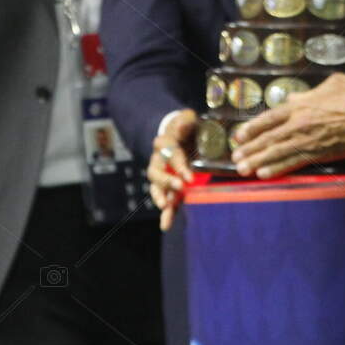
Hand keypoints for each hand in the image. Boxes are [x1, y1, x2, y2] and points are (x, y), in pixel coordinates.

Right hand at [147, 109, 197, 230]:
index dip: (178, 164)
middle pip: (156, 172)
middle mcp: (159, 160)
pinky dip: (166, 213)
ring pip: (157, 188)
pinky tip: (166, 225)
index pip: (169, 153)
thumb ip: (185, 120)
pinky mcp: (169, 187)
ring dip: (161, 197)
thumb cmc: (186, 127)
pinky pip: (166, 199)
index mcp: (164, 143)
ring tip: (164, 207)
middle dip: (166, 181)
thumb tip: (183, 124)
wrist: (181, 136)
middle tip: (179, 187)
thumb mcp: (187, 119)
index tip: (188, 176)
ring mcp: (162, 175)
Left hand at [230, 73, 344, 178]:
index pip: (269, 118)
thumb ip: (307, 94)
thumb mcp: (328, 84)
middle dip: (250, 149)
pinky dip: (279, 168)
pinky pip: (295, 162)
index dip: (252, 128)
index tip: (238, 135)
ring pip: (277, 152)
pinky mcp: (320, 153)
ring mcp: (308, 140)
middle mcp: (299, 124)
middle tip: (236, 157)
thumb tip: (293, 98)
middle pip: (268, 138)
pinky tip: (265, 174)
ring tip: (243, 169)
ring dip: (258, 161)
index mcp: (299, 105)